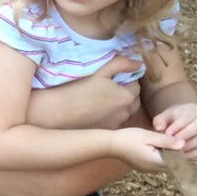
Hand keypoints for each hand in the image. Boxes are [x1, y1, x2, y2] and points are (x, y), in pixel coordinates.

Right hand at [28, 56, 142, 129]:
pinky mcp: (105, 131)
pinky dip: (110, 116)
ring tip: (102, 100)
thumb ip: (121, 64)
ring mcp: (115, 124)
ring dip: (119, 105)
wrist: (58, 111)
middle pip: (132, 100)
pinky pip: (114, 121)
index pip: (135, 84)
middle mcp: (125, 113)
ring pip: (124, 112)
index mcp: (127, 96)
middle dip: (125, 93)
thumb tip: (138, 64)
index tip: (112, 77)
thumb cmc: (78, 88)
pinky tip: (96, 111)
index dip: (125, 78)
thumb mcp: (101, 71)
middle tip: (108, 88)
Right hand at [109, 126, 180, 172]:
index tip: (183, 144)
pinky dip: (160, 158)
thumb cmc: (130, 138)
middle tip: (176, 142)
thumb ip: (167, 141)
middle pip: (172, 165)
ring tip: (167, 144)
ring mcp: (147, 170)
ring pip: (164, 165)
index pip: (177, 162)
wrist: (111, 144)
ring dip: (167, 157)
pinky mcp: (142, 167)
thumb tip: (183, 144)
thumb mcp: (149, 136)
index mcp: (156, 162)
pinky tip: (157, 149)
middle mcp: (153, 169)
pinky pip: (156, 165)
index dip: (182, 154)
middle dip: (176, 155)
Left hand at [153, 102, 196, 158]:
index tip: (167, 134)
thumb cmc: (175, 118)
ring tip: (175, 150)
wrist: (186, 120)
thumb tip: (158, 128)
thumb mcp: (166, 115)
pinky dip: (192, 154)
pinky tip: (182, 156)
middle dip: (183, 137)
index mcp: (195, 110)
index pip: (187, 118)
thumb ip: (160, 120)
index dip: (177, 127)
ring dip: (187, 147)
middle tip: (172, 144)